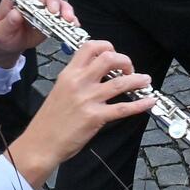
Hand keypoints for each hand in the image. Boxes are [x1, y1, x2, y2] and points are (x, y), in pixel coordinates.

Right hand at [8, 40, 152, 185]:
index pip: (90, 47)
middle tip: (129, 69)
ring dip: (138, 80)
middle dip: (125, 61)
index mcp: (69, 74)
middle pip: (109, 58)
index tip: (115, 53)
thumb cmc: (50, 120)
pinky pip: (123, 108)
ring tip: (146, 80)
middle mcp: (79, 82)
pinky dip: (140, 104)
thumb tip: (97, 73)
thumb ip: (77, 79)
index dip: (107, 46)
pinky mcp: (95, 117)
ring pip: (121, 82)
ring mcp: (88, 99)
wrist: (40, 143)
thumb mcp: (59, 90)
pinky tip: (149, 102)